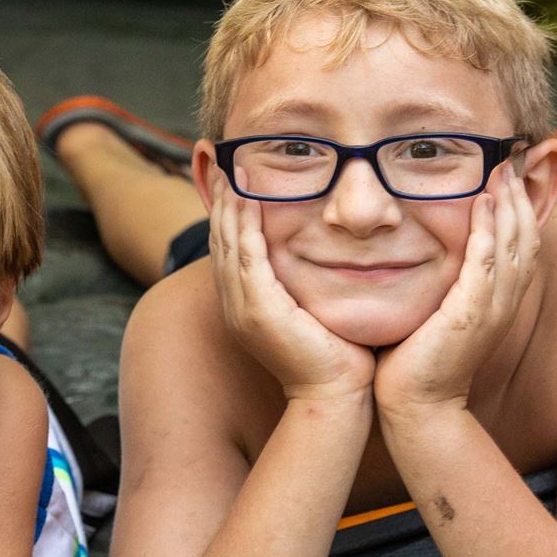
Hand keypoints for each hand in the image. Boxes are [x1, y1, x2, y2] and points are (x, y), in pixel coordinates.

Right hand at [209, 187, 374, 402]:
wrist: (336, 395)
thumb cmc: (336, 355)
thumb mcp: (314, 308)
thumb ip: (307, 280)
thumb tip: (324, 250)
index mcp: (245, 304)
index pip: (229, 247)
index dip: (228, 212)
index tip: (234, 178)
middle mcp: (235, 304)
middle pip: (219, 239)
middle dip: (221, 199)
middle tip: (222, 162)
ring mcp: (242, 307)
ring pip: (227, 242)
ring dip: (229, 204)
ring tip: (232, 170)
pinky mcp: (257, 308)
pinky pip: (245, 255)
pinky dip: (245, 224)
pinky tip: (249, 197)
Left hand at [374, 162, 538, 423]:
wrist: (414, 406)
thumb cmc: (416, 358)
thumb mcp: (438, 310)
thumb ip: (443, 280)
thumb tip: (426, 247)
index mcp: (498, 300)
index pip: (521, 243)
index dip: (520, 206)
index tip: (509, 171)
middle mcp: (503, 302)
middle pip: (526, 236)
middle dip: (522, 195)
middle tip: (512, 156)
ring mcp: (491, 309)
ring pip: (512, 244)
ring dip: (510, 204)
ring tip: (503, 168)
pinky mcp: (471, 315)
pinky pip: (486, 263)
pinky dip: (488, 230)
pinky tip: (484, 202)